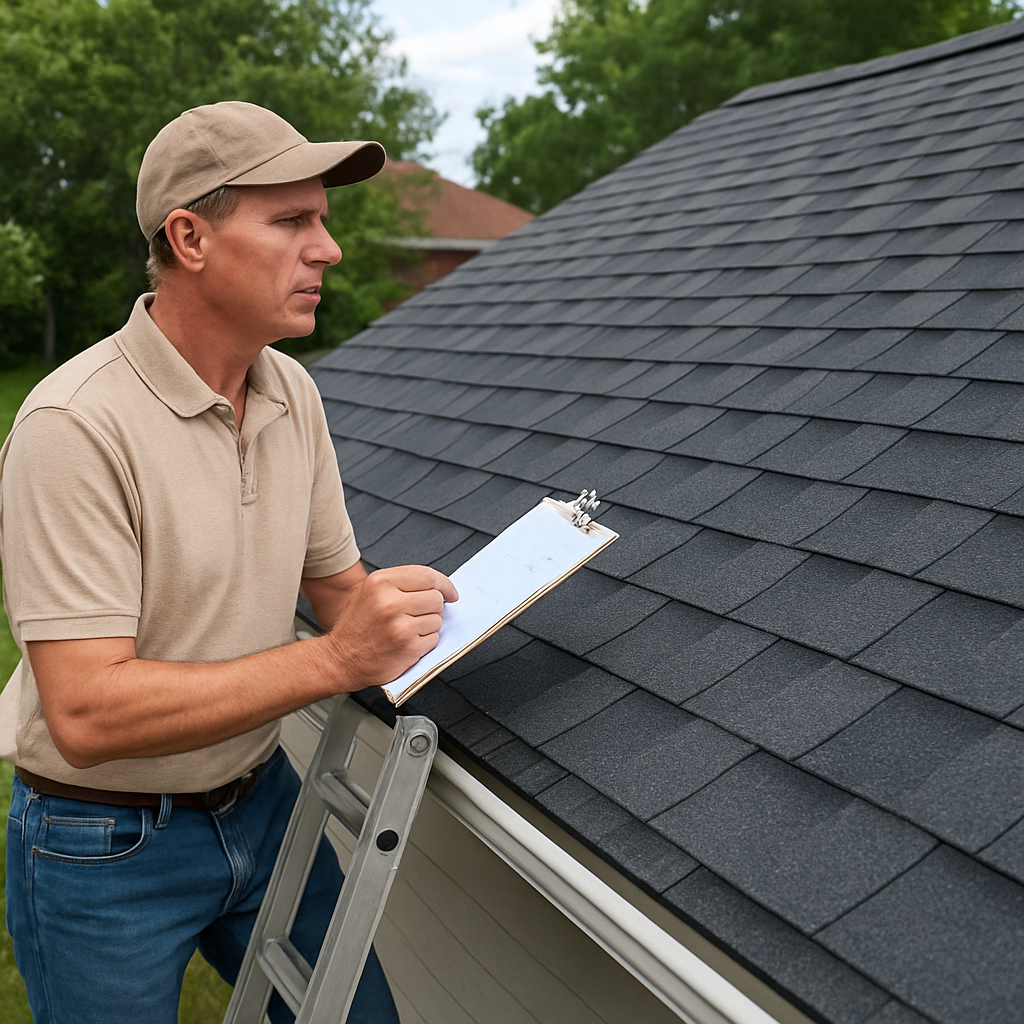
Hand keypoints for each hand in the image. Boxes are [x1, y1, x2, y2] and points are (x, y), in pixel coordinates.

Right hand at [324, 565, 457, 689]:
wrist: (339, 659)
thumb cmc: (356, 627)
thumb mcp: (370, 592)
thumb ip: (400, 585)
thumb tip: (436, 586)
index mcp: (380, 582)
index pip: (428, 576)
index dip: (445, 584)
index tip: (450, 592)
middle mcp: (390, 602)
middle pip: (436, 598)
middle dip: (433, 607)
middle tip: (417, 615)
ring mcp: (400, 626)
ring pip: (437, 620)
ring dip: (428, 626)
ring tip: (406, 630)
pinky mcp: (408, 648)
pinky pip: (434, 639)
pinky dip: (425, 642)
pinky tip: (406, 643)